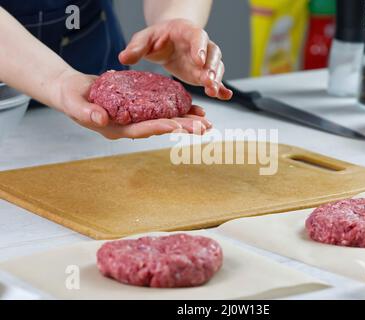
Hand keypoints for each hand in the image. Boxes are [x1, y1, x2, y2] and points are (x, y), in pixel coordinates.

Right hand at [53, 70, 211, 139]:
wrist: (72, 90)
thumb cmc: (70, 97)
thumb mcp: (74, 104)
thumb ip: (86, 112)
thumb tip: (101, 120)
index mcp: (116, 129)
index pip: (140, 130)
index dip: (158, 127)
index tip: (175, 125)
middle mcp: (129, 126)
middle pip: (159, 127)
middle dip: (182, 128)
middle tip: (204, 128)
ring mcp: (135, 118)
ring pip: (163, 119)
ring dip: (185, 121)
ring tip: (206, 121)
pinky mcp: (138, 107)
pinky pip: (159, 108)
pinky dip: (175, 108)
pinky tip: (191, 107)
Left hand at [119, 19, 232, 100]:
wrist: (167, 41)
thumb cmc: (156, 38)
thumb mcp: (144, 38)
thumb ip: (136, 47)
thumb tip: (123, 58)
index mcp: (187, 32)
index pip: (198, 37)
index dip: (199, 47)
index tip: (198, 60)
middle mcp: (201, 46)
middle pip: (212, 54)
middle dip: (211, 67)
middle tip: (208, 80)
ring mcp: (205, 61)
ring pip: (216, 68)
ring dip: (217, 79)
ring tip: (213, 91)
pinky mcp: (204, 74)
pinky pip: (217, 80)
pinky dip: (223, 88)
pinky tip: (226, 96)